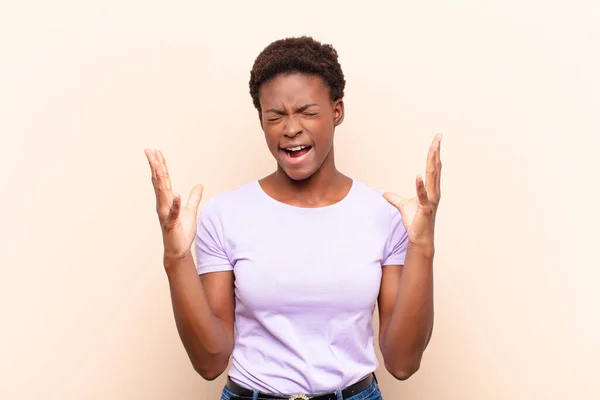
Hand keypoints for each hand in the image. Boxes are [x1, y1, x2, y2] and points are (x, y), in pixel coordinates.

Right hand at [144, 149, 203, 260]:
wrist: (179, 250)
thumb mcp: (191, 210)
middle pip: (159, 182)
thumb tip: (199, 185)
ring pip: (163, 193)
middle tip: (149, 151)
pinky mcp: (171, 224)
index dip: (160, 166)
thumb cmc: (182, 232)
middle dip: (155, 166)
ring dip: (160, 179)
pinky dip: (175, 203)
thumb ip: (194, 198)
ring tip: (158, 165)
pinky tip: (176, 194)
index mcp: (167, 200)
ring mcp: (166, 214)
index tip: (155, 152)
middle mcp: (163, 205)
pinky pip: (173, 213)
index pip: (163, 180)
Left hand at [383, 134, 441, 248]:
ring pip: (432, 178)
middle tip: (438, 137)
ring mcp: (431, 200)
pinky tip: (418, 176)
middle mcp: (434, 192)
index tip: (436, 141)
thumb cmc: (415, 222)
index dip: (434, 154)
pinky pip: (423, 196)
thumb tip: (384, 193)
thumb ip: (395, 198)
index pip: (433, 168)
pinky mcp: (425, 209)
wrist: (419, 238)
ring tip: (433, 149)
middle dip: (436, 152)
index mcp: (430, 189)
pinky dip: (420, 186)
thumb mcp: (402, 206)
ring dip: (432, 163)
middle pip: (435, 168)